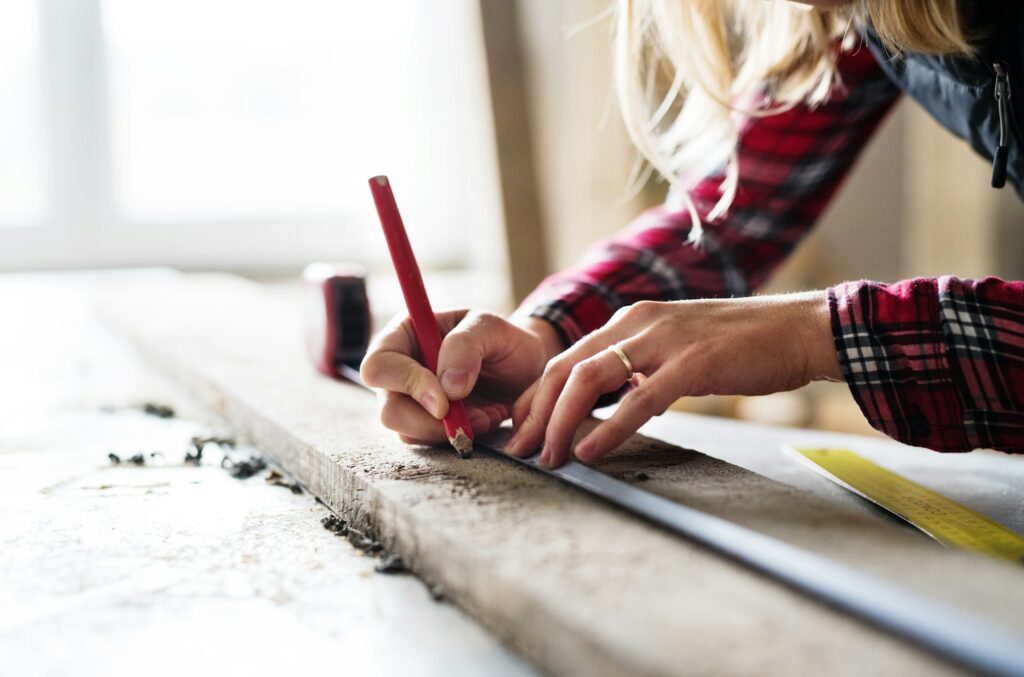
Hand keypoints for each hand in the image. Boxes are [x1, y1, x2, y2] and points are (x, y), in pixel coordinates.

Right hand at [360, 309, 562, 444]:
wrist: (524, 366)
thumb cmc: (502, 340)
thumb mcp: (490, 328)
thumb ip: (465, 346)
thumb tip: (446, 387)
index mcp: (404, 336)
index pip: (379, 366)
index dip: (407, 385)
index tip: (445, 400)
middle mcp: (400, 371)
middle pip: (389, 409)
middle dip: (430, 421)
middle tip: (471, 417)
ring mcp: (412, 402)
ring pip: (409, 433)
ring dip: (451, 431)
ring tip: (488, 414)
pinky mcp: (429, 426)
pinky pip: (432, 444)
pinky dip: (461, 437)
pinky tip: (486, 420)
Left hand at [505, 292, 840, 466]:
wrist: (798, 329)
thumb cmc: (740, 346)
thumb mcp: (676, 350)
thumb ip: (640, 369)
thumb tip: (612, 401)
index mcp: (630, 320)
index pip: (566, 359)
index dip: (536, 397)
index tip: (521, 431)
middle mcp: (637, 322)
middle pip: (565, 368)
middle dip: (535, 413)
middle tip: (519, 451)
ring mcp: (663, 339)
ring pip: (589, 380)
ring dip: (560, 422)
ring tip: (548, 457)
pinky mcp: (692, 362)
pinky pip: (638, 398)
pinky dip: (607, 428)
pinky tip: (589, 452)